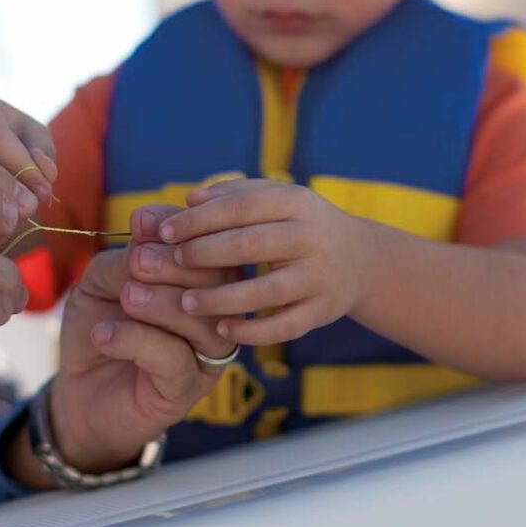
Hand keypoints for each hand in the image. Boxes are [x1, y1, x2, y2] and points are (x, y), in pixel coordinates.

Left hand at [44, 205, 235, 473]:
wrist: (78, 390)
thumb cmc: (99, 326)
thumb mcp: (103, 281)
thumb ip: (126, 255)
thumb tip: (147, 222)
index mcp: (204, 281)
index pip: (212, 249)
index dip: (182, 232)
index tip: (142, 226)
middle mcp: (217, 315)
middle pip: (221, 283)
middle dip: (177, 265)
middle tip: (138, 262)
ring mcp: (206, 355)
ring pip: (205, 322)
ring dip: (162, 303)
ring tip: (127, 296)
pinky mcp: (186, 390)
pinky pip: (174, 360)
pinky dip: (136, 339)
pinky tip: (104, 334)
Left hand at [159, 179, 371, 345]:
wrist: (360, 260)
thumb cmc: (300, 226)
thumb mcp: (278, 200)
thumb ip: (234, 194)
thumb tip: (190, 200)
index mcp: (297, 203)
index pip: (242, 207)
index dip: (200, 219)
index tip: (165, 231)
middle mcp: (311, 238)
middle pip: (251, 245)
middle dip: (205, 254)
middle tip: (173, 262)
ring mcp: (320, 277)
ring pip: (266, 291)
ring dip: (221, 298)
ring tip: (186, 303)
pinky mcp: (322, 312)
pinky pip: (284, 327)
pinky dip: (252, 332)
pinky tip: (222, 330)